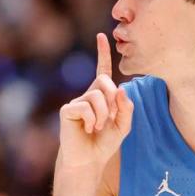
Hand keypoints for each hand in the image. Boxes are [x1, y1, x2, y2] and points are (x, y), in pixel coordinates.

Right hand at [58, 33, 133, 170]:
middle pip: (105, 81)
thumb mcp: (123, 126)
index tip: (102, 36)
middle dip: (113, 99)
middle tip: (111, 118)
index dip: (102, 53)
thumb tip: (122, 89)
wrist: (88, 160)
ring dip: (104, 115)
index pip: (102, 70)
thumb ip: (126, 108)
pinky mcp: (67, 110)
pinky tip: (89, 129)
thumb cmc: (104, 143)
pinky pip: (85, 107)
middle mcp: (88, 95)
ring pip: (97, 96)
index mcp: (102, 96)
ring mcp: (77, 101)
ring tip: (98, 127)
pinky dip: (92, 120)